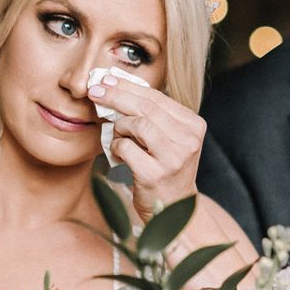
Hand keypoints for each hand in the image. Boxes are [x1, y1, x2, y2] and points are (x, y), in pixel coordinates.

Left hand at [88, 75, 205, 221]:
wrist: (175, 209)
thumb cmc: (166, 168)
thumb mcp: (168, 138)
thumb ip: (152, 115)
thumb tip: (116, 86)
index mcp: (194, 126)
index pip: (157, 98)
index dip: (129, 86)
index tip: (107, 80)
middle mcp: (188, 140)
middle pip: (146, 107)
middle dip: (116, 96)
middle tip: (96, 91)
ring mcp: (173, 158)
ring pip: (137, 125)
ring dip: (119, 127)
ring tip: (117, 135)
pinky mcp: (155, 174)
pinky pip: (126, 148)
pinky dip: (116, 147)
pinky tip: (118, 153)